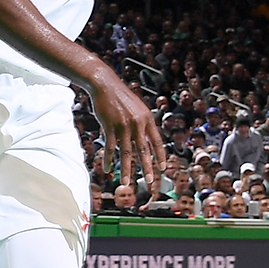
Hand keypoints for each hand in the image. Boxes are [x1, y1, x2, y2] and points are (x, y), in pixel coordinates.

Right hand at [88, 65, 165, 183]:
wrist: (105, 84)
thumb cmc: (120, 96)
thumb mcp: (137, 107)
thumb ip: (142, 122)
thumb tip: (146, 138)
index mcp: (147, 119)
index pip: (157, 141)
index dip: (160, 156)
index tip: (163, 168)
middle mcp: (138, 123)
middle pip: (144, 151)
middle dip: (147, 168)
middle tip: (150, 182)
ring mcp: (124, 125)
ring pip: (127, 153)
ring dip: (127, 170)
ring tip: (127, 183)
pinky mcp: (110, 126)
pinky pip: (111, 148)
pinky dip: (110, 160)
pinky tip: (108, 169)